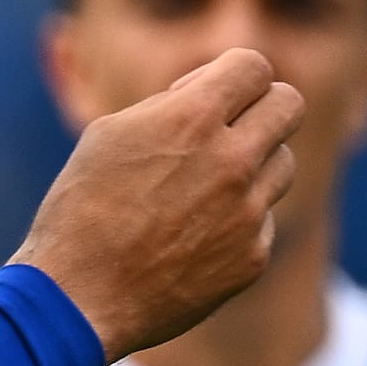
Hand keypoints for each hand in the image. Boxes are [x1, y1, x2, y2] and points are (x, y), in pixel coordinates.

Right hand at [10, 49, 305, 357]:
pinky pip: (263, 220)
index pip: (253, 66)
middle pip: (289, 105)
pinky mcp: (253, 256)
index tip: (211, 95)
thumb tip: (209, 98)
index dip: (233, 75)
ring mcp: (249, 212)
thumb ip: (171, 107)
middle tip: (231, 128)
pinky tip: (190, 238)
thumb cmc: (80, 210)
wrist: (77, 299)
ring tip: (201, 190)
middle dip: (263, 107)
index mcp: (192, 119)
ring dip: (252, 166)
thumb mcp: (109, 135)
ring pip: (283, 163)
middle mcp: (231, 160)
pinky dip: (235, 222)